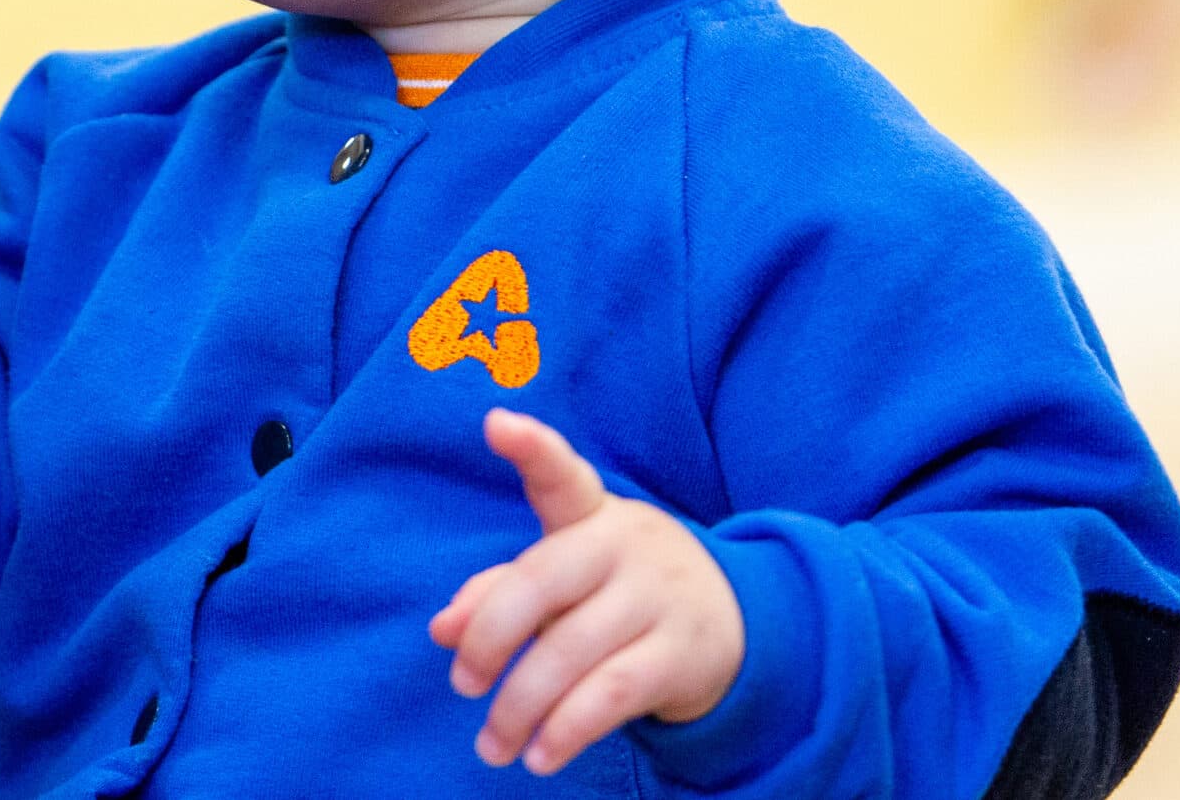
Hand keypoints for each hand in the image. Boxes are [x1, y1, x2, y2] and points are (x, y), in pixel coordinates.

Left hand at [428, 409, 743, 776]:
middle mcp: (625, 544)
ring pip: (572, 651)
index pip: (561, 475)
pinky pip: (612, 694)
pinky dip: (567, 730)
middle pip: (542, 580)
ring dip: (520, 707)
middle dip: (491, 636)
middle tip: (463, 684)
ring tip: (491, 745)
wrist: (735, 620)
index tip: (496, 423)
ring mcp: (657, 598)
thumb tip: (443, 628)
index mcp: (591, 514)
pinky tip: (539, 756)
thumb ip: (502, 591)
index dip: (532, 449)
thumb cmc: (620, 590)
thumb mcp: (569, 576)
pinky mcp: (680, 654)